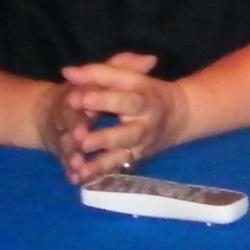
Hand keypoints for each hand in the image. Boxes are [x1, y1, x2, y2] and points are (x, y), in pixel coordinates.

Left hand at [52, 53, 174, 184]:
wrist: (181, 115)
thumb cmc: (145, 91)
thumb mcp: (128, 77)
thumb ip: (99, 73)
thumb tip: (68, 72)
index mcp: (145, 99)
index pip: (125, 98)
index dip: (102, 98)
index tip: (74, 98)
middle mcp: (145, 124)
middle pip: (127, 133)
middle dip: (105, 137)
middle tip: (81, 140)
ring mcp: (140, 145)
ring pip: (122, 156)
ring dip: (101, 163)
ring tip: (79, 166)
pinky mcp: (134, 160)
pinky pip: (115, 169)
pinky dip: (98, 174)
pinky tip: (79, 177)